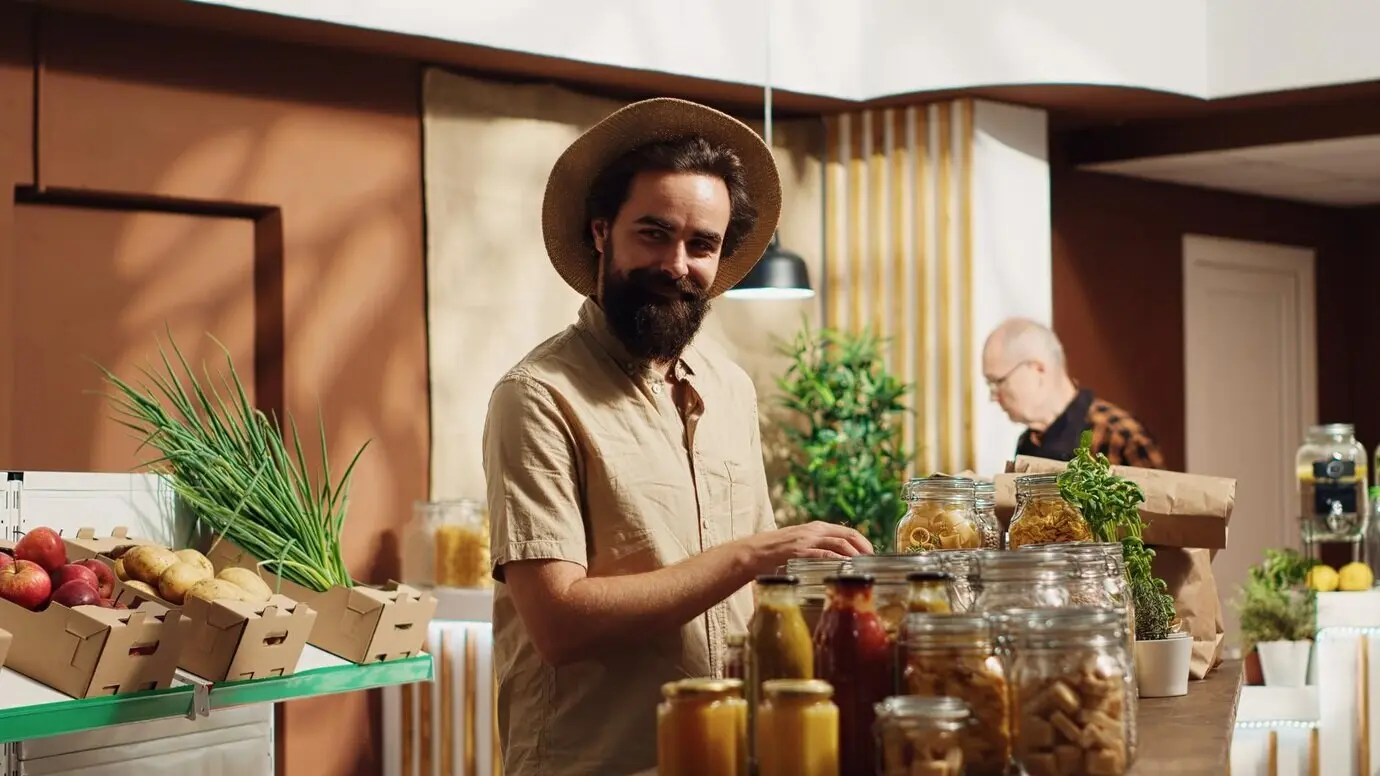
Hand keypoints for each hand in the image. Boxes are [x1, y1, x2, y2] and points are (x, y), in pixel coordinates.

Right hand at [738, 521, 873, 575]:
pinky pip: (825, 555)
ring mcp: (807, 540)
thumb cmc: (777, 552)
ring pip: (840, 544)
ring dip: (856, 555)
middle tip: (872, 562)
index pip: (848, 532)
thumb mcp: (801, 544)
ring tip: (863, 567)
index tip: (872, 555)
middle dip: (865, 549)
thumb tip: (838, 559)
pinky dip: (838, 561)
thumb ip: (818, 547)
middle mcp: (814, 531)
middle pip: (849, 536)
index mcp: (816, 528)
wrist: (753, 552)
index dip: (864, 542)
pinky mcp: (800, 552)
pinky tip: (845, 568)